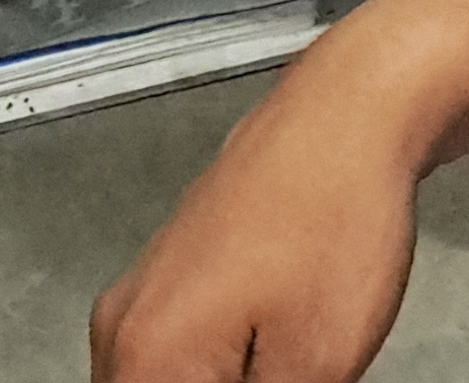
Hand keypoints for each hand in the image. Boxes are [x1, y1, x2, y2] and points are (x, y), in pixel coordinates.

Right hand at [90, 63, 426, 382]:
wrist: (349, 112)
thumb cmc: (334, 227)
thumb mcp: (318, 369)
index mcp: (142, 362)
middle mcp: (119, 330)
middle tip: (292, 373)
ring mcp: (140, 295)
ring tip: (290, 365)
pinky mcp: (170, 271)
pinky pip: (176, 354)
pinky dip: (215, 372)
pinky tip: (275, 362)